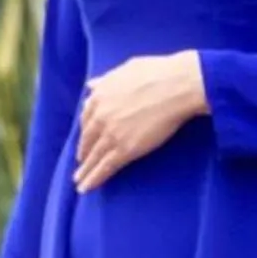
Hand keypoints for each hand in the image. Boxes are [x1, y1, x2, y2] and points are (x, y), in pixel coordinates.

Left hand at [74, 52, 205, 191]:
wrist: (176, 85)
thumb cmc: (158, 73)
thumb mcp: (126, 70)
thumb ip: (105, 81)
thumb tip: (90, 85)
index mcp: (99, 96)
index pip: (87, 118)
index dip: (86, 131)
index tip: (86, 139)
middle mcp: (100, 116)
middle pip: (88, 139)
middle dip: (84, 153)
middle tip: (82, 162)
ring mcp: (111, 134)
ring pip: (93, 157)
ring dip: (85, 171)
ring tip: (80, 181)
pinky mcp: (125, 149)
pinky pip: (105, 167)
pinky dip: (94, 179)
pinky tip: (87, 187)